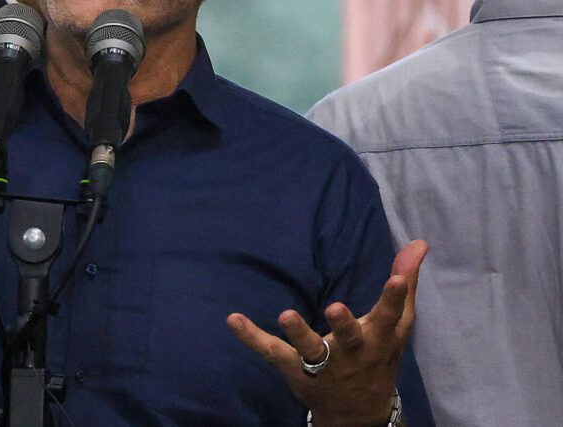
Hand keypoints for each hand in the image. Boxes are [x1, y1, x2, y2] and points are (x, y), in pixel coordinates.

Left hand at [226, 240, 427, 426]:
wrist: (359, 413)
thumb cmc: (378, 356)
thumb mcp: (395, 325)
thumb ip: (405, 283)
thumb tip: (419, 243)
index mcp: (378, 339)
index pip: (390, 317)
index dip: (394, 298)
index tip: (397, 278)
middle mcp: (351, 354)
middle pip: (349, 339)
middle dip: (344, 325)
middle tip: (335, 307)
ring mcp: (322, 365)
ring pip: (310, 351)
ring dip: (298, 333)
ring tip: (285, 314)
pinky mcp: (295, 370)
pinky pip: (271, 352)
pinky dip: (251, 337)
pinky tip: (233, 319)